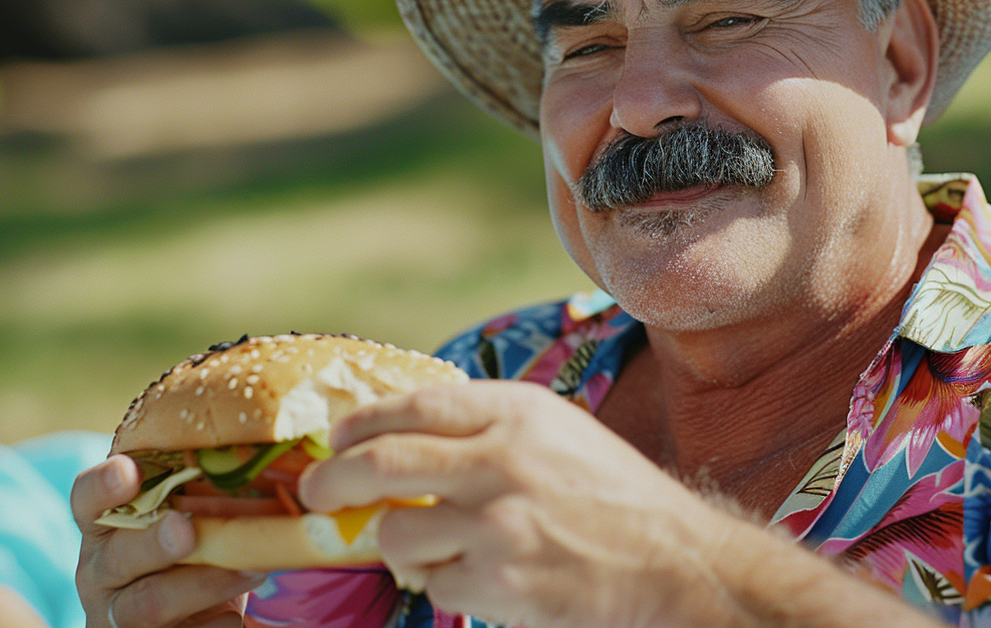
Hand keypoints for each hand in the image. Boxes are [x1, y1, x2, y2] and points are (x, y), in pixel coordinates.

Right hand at [71, 455, 265, 627]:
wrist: (181, 618)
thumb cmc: (187, 549)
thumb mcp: (185, 515)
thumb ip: (201, 488)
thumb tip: (268, 448)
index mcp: (104, 526)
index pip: (87, 500)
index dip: (103, 486)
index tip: (128, 471)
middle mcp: (103, 571)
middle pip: (119, 557)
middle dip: (154, 543)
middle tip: (187, 529)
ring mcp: (121, 615)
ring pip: (151, 604)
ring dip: (204, 584)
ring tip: (252, 568)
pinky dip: (216, 624)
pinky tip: (237, 614)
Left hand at [298, 380, 742, 627]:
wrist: (676, 562)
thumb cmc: (615, 495)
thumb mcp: (557, 431)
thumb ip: (488, 426)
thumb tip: (401, 434)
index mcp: (518, 412)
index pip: (414, 406)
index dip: (360, 423)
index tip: (335, 439)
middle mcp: (502, 460)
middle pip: (382, 464)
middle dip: (332, 479)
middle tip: (315, 493)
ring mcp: (498, 524)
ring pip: (396, 534)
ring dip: (394, 545)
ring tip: (426, 549)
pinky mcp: (500, 582)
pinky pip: (435, 583)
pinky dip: (442, 583)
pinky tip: (479, 576)